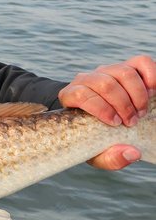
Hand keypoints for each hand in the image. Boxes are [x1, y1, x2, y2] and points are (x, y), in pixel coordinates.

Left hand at [57, 55, 155, 169]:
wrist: (96, 118)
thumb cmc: (93, 136)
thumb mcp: (96, 152)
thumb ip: (110, 158)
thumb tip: (132, 153)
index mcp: (71, 96)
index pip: (81, 94)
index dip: (100, 108)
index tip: (115, 123)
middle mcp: (88, 79)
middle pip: (105, 84)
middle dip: (123, 105)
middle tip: (132, 122)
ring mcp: (108, 71)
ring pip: (123, 71)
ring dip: (137, 94)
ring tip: (141, 112)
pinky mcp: (127, 66)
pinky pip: (141, 62)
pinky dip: (151, 75)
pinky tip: (153, 92)